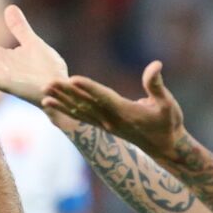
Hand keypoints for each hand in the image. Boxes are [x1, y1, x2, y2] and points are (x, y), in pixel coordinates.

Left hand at [43, 61, 185, 161]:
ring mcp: (106, 125)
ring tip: (44, 93)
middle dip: (67, 94)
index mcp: (126, 113)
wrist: (165, 148)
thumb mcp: (168, 104)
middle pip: (86, 105)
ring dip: (61, 102)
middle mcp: (112, 120)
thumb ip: (157, 85)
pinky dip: (64, 110)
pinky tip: (50, 104)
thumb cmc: (168, 123)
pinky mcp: (103, 126)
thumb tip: (156, 64)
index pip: (104, 98)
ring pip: (80, 111)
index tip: (73, 79)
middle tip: (48, 83)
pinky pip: (80, 117)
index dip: (89, 88)